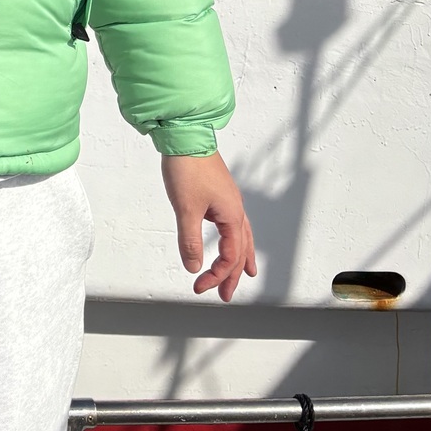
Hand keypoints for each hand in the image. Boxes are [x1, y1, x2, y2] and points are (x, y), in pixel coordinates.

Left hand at [161, 152, 256, 300]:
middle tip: (225, 294)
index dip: (216, 275)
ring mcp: (229, 200)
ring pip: (241, 235)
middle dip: (232, 274)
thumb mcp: (186, 209)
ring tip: (246, 272)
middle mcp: (235, 209)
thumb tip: (194, 267)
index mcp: (231, 215)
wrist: (185, 135)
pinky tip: (227, 236)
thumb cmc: (187, 168)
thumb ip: (190, 240)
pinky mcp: (220, 192)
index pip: (230, 256)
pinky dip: (234, 237)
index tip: (199, 286)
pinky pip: (233, 222)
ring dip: (239, 257)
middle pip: (240, 249)